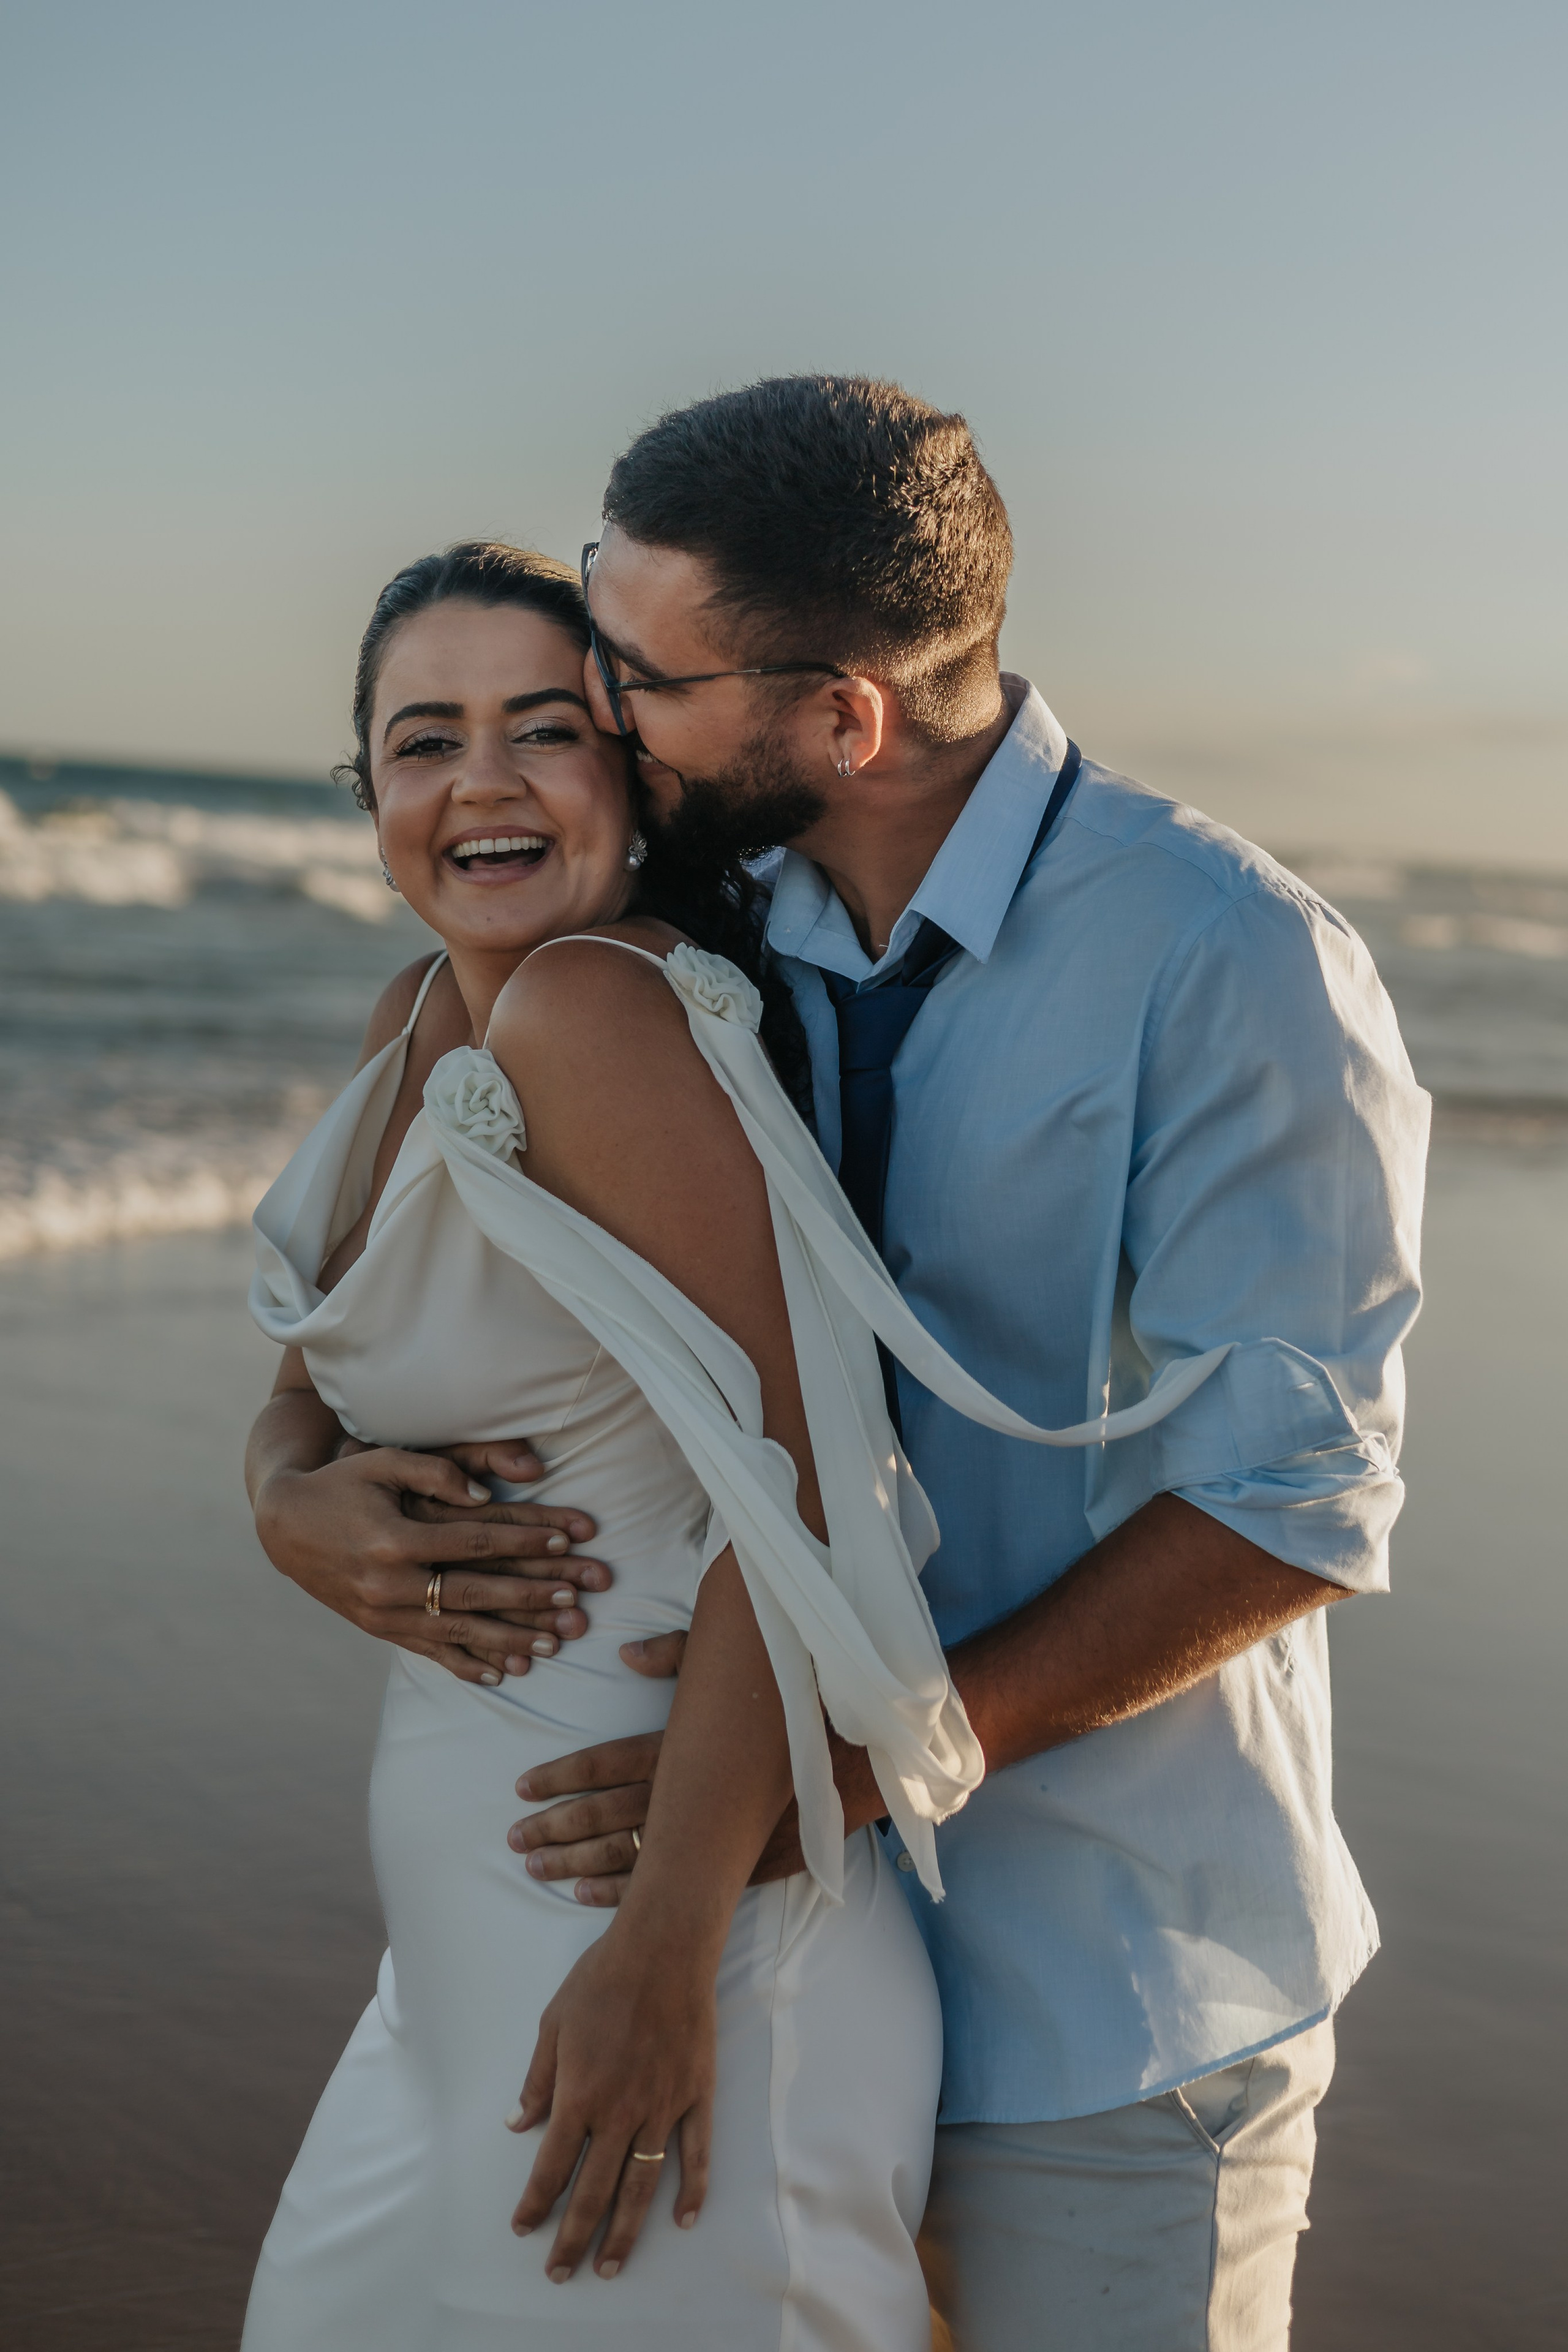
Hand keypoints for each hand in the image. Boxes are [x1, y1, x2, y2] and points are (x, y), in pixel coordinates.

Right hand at [254, 1442, 609, 1685]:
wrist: (285, 1525)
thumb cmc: (343, 1483)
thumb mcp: (384, 1462)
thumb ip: (437, 1472)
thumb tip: (486, 1496)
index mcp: (394, 1537)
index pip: (474, 1541)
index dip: (524, 1540)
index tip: (568, 1541)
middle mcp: (388, 1582)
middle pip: (473, 1593)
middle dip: (530, 1598)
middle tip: (576, 1602)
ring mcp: (381, 1613)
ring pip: (456, 1632)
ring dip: (508, 1639)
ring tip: (555, 1645)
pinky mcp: (377, 1629)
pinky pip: (428, 1653)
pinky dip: (465, 1665)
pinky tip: (501, 1674)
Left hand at [505, 1915, 714, 2276]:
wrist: (663, 1949)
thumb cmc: (601, 1980)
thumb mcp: (552, 2024)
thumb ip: (537, 2080)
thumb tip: (518, 2125)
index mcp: (579, 2095)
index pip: (552, 2166)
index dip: (535, 2203)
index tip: (523, 2229)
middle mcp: (619, 2112)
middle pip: (594, 2190)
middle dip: (574, 2237)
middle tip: (561, 2273)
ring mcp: (662, 2107)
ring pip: (641, 2185)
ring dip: (624, 2232)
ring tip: (611, 2267)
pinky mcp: (695, 2096)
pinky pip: (695, 2154)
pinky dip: (691, 2190)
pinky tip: (683, 2220)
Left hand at [508, 1651, 883, 1899]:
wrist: (881, 1745)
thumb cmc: (809, 1695)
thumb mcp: (747, 1662)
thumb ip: (684, 1655)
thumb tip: (626, 1653)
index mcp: (691, 1743)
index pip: (610, 1762)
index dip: (563, 1775)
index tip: (521, 1787)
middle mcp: (700, 1793)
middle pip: (612, 1814)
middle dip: (558, 1829)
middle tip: (515, 1840)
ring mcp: (724, 1835)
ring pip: (638, 1855)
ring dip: (583, 1864)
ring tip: (538, 1870)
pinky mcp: (749, 1861)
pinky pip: (681, 1886)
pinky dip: (634, 1892)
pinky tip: (595, 1897)